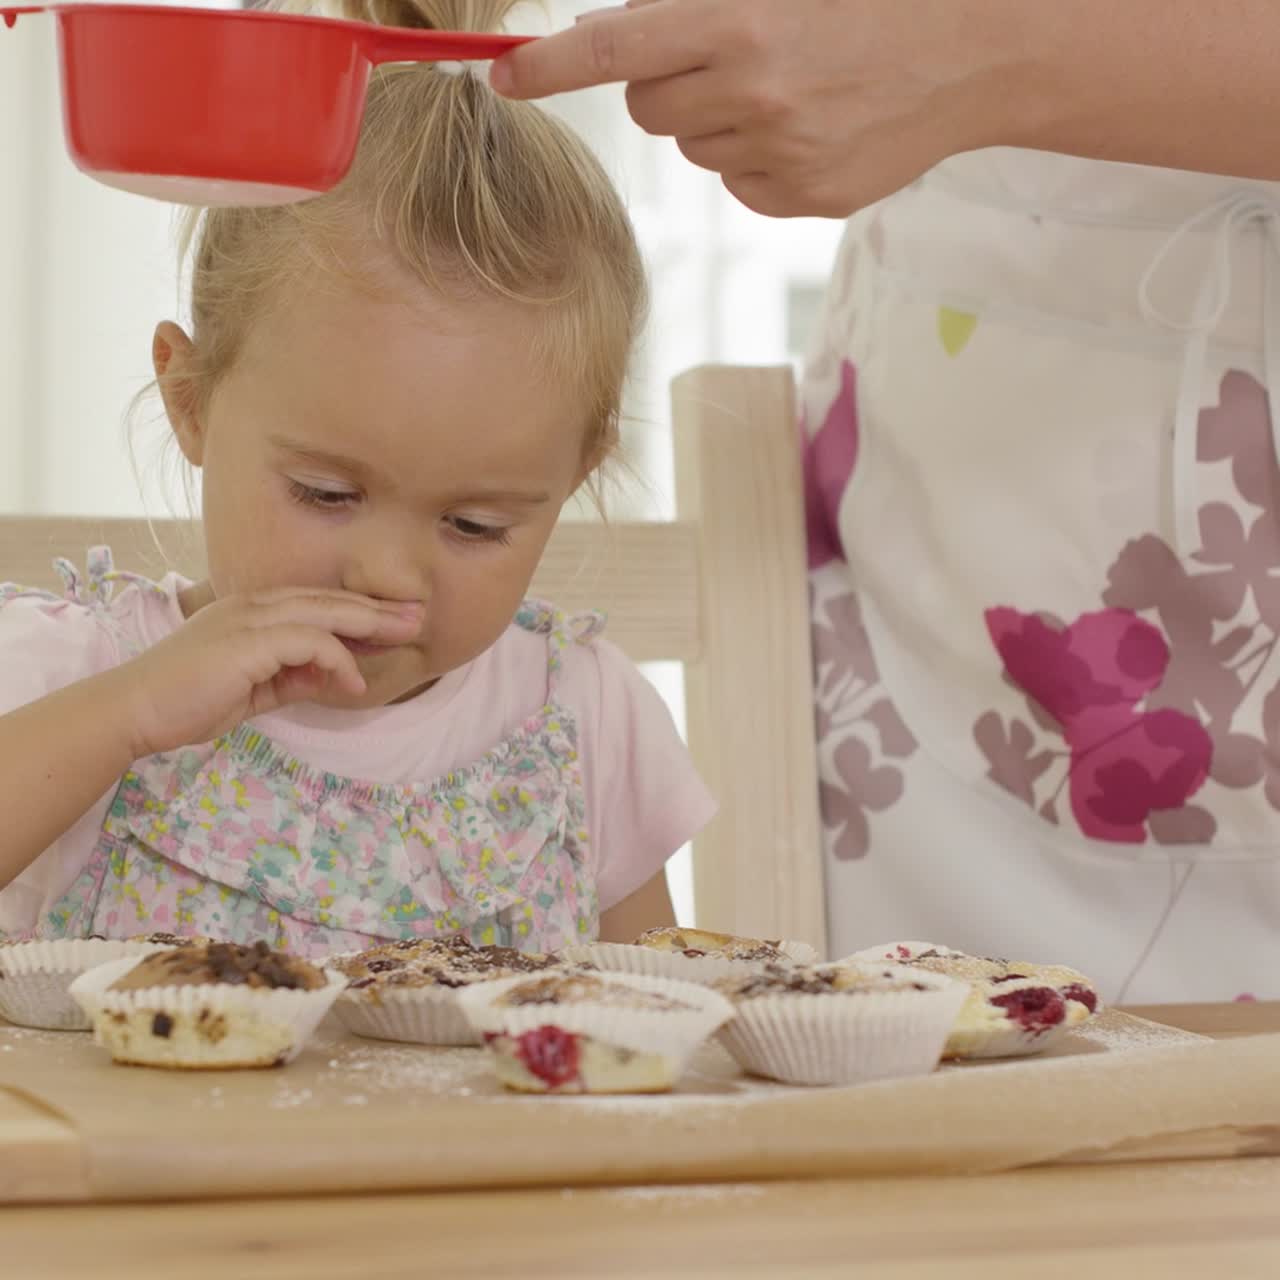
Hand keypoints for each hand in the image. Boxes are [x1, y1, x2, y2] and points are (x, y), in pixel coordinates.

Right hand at [113, 588, 423, 757]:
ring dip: (369, 625)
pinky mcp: (248, 642)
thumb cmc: (187, 702)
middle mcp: (253, 605)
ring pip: (325, 612)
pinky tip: (353, 683)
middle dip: (378, 609)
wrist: (136, 711)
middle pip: (329, 599)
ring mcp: (249, 619)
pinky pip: (310, 642)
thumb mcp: (254, 690)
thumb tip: (334, 680)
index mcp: (252, 611)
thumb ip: (292, 679)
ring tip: (405, 637)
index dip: (360, 612)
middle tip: (418, 616)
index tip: (396, 622)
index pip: (317, 604)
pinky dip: (337, 661)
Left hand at [491, 0, 1045, 217]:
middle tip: (726, 54)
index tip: (503, 73)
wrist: (974, 52)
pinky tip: (807, 127)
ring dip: (715, 119)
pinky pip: (738, 183)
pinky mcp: (803, 197)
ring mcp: (780, 155)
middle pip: (647, 107)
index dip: (550, 65)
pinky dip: (756, 158)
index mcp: (743, 23)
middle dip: (664, 80)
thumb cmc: (874, 1)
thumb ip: (699, 3)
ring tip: (787, 87)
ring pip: (693, 148)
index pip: (615, 48)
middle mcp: (753, 95)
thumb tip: (618, 30)